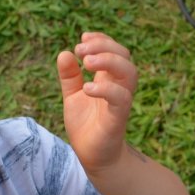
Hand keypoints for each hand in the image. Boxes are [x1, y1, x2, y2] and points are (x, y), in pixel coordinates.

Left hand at [56, 32, 138, 173]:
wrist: (93, 156)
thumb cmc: (86, 125)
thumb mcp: (73, 96)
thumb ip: (70, 77)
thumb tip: (65, 53)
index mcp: (108, 78)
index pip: (114, 50)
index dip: (101, 39)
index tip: (83, 38)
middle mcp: (118, 86)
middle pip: (124, 55)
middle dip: (104, 46)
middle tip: (81, 50)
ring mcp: (120, 101)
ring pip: (129, 72)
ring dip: (108, 61)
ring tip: (86, 62)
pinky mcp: (119, 117)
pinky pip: (121, 97)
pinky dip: (105, 88)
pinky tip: (87, 87)